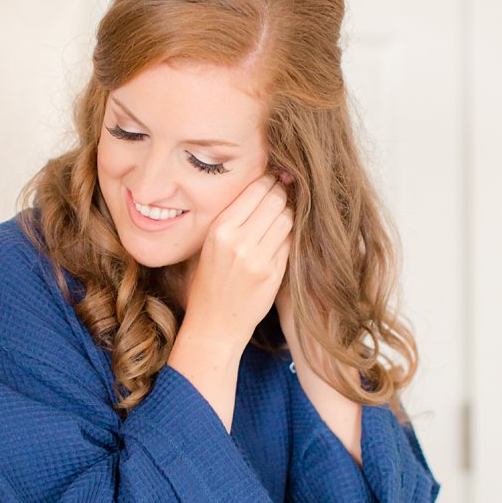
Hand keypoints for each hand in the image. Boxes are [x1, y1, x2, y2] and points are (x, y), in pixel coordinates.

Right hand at [181, 173, 293, 346]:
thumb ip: (235, 218)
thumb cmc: (211, 281)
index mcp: (219, 229)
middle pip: (275, 201)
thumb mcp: (212, 244)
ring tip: (285, 212)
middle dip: (283, 193)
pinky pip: (290, 242)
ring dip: (290, 212)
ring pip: (287, 219)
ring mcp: (258, 258)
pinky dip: (290, 235)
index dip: (269, 181)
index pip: (255, 191)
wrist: (214, 324)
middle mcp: (238, 241)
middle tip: (287, 190)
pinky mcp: (273, 273)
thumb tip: (265, 186)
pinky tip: (285, 235)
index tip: (276, 178)